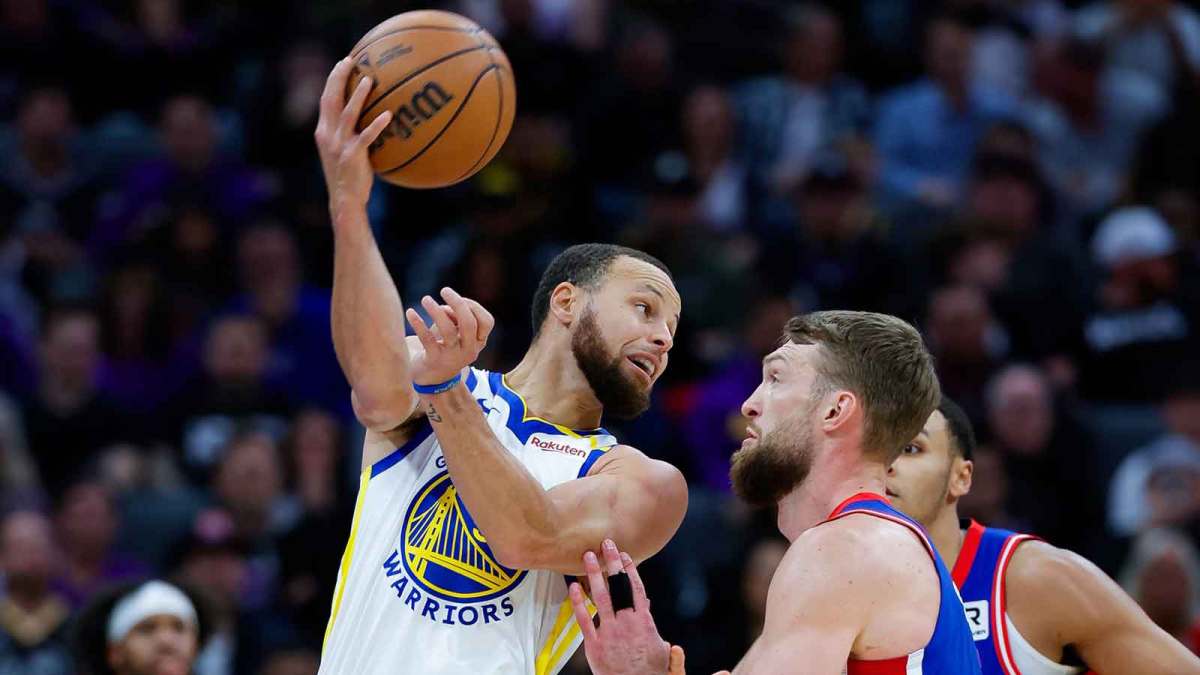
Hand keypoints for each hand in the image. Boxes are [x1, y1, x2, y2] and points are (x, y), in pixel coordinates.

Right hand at [314, 57, 391, 222]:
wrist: (345, 199)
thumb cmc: (349, 176)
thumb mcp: (343, 151)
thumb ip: (350, 133)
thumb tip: (371, 115)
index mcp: (324, 132)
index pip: (326, 99)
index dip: (333, 79)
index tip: (343, 63)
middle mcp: (328, 135)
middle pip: (331, 99)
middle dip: (339, 78)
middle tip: (350, 61)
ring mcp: (339, 145)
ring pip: (347, 114)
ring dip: (358, 95)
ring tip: (369, 80)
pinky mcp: (353, 156)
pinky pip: (366, 136)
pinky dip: (377, 125)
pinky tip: (388, 115)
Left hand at [404, 287, 494, 385]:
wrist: (431, 379)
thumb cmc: (444, 348)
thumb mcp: (455, 332)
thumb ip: (455, 318)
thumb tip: (448, 305)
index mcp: (478, 343)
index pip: (486, 321)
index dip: (473, 306)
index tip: (458, 299)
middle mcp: (469, 351)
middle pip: (469, 323)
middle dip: (457, 303)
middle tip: (444, 290)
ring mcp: (452, 357)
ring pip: (448, 330)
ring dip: (436, 311)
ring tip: (425, 299)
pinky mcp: (434, 360)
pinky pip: (427, 338)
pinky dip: (418, 323)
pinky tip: (410, 312)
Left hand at [570, 539, 669, 674]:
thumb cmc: (649, 673)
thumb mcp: (662, 653)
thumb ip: (660, 635)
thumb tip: (657, 619)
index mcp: (643, 621)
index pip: (635, 588)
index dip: (629, 569)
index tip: (625, 555)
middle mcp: (626, 622)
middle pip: (618, 586)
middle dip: (612, 563)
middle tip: (606, 544)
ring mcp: (609, 631)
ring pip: (600, 597)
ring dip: (594, 575)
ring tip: (588, 556)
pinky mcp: (594, 644)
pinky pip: (584, 619)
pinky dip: (578, 602)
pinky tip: (573, 587)